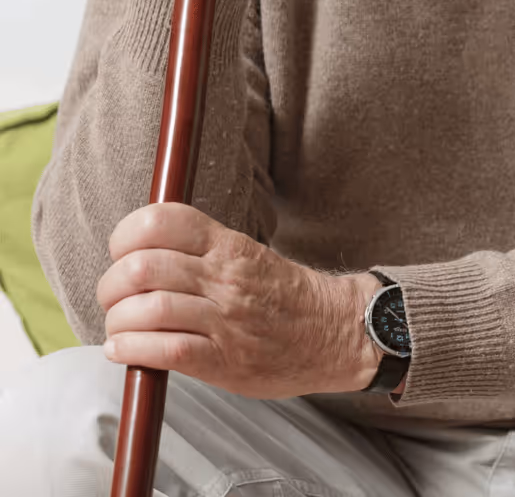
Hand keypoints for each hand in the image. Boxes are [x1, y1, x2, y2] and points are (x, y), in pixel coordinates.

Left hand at [98, 203, 378, 397]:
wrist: (336, 332)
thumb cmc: (285, 296)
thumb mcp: (247, 254)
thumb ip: (201, 250)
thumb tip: (141, 249)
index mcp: (229, 245)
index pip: (161, 221)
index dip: (125, 235)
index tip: (121, 253)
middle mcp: (224, 277)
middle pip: (141, 267)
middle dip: (111, 286)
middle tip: (115, 298)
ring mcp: (224, 319)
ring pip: (147, 310)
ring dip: (118, 323)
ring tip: (121, 329)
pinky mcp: (224, 360)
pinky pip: (165, 351)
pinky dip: (132, 351)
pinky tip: (125, 351)